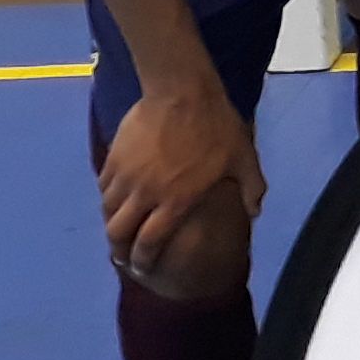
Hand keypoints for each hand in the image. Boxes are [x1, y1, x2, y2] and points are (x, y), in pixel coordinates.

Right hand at [97, 79, 265, 293]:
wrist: (183, 91)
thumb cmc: (217, 127)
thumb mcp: (243, 159)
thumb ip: (251, 188)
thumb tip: (255, 212)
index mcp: (175, 201)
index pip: (149, 243)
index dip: (143, 260)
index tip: (141, 268)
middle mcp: (145, 194)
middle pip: (118, 233)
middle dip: (118, 250)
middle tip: (122, 256)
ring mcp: (126, 175)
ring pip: (108, 210)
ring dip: (112, 223)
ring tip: (117, 229)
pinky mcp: (114, 157)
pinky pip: (104, 186)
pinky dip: (108, 197)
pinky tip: (114, 198)